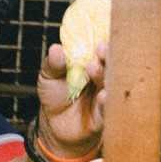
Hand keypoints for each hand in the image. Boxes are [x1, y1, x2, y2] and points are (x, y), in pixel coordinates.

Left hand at [39, 40, 106, 155]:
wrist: (54, 124)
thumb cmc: (55, 94)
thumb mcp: (48, 76)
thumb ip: (52, 64)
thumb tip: (56, 49)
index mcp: (93, 62)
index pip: (101, 49)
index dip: (101, 41)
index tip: (97, 37)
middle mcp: (103, 76)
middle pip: (111, 63)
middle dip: (107, 55)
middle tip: (100, 48)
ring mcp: (106, 94)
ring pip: (111, 83)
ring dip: (104, 75)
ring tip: (93, 68)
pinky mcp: (105, 115)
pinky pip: (108, 108)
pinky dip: (106, 101)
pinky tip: (103, 95)